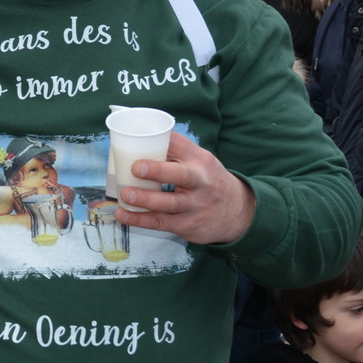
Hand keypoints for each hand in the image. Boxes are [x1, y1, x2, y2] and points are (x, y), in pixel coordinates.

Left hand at [119, 130, 255, 244]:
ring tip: (125, 194)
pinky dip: (140, 220)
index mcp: (200, 160)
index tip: (139, 138)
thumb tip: (140, 139)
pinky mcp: (187, 225)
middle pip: (181, 175)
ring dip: (145, 199)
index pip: (181, 146)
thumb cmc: (209, 181)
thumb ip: (176, 152)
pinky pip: (161, 222)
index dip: (162, 141)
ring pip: (169, 203)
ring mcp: (195, 205)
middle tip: (135, 168)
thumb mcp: (201, 161)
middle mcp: (200, 182)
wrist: (239, 212)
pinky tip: (123, 215)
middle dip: (158, 171)